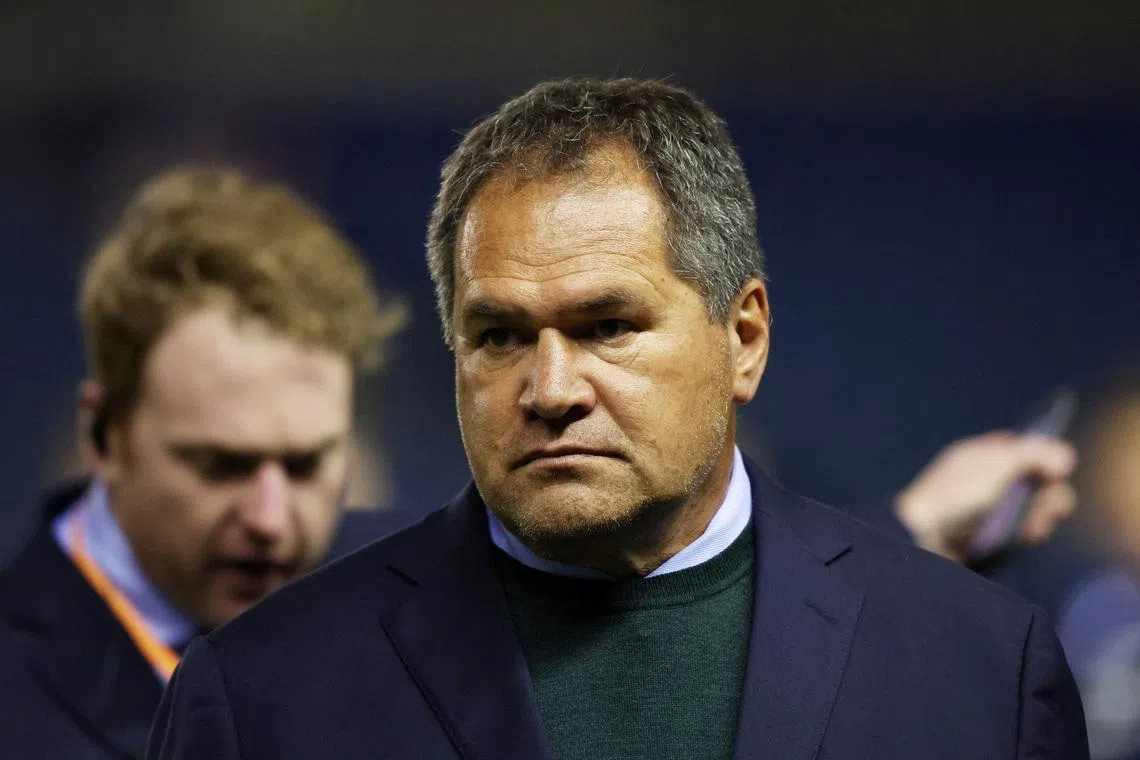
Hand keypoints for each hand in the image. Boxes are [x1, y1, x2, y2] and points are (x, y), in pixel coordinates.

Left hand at [895, 432, 1076, 563]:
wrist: (922, 540)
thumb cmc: (954, 497)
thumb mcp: (996, 467)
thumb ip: (1033, 455)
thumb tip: (1067, 455)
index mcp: (979, 455)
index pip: (1022, 449)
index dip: (1044, 457)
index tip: (1057, 470)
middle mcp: (985, 479)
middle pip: (1034, 480)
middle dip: (1049, 492)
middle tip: (1052, 506)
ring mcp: (988, 508)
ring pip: (1032, 507)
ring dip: (1043, 513)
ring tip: (1038, 524)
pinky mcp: (990, 534)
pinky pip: (1022, 529)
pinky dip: (1031, 530)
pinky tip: (1030, 535)